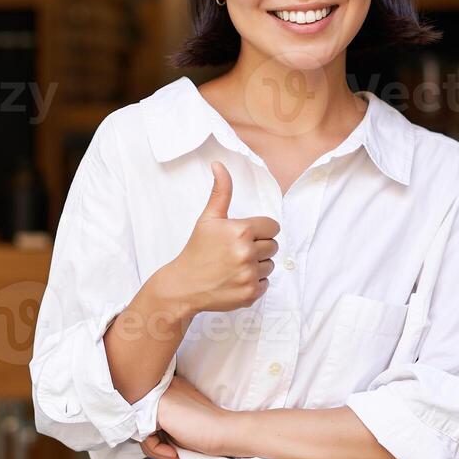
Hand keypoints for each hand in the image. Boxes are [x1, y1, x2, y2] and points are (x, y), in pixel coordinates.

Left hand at [148, 375, 232, 457]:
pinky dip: (158, 451)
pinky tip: (173, 454)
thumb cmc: (208, 431)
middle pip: (142, 419)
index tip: (171, 448)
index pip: (149, 411)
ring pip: (141, 428)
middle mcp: (163, 387)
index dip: (157, 434)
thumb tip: (143, 436)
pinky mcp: (157, 409)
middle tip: (169, 454)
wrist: (225, 431)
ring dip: (155, 450)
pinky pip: (145, 437)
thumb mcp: (178, 424)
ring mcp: (159, 396)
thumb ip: (161, 423)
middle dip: (153, 442)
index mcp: (171, 386)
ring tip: (173, 455)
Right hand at [155, 162, 278, 317]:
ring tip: (235, 265)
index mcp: (241, 231)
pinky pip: (266, 283)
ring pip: (270, 265)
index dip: (260, 230)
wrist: (184, 285)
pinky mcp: (250, 294)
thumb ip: (221, 192)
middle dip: (259, 247)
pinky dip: (254, 282)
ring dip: (258, 265)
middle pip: (274, 245)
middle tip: (237, 251)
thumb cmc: (197, 249)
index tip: (244, 235)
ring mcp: (249, 275)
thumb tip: (219, 164)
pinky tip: (236, 279)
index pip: (272, 227)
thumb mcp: (208, 218)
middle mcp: (247, 253)